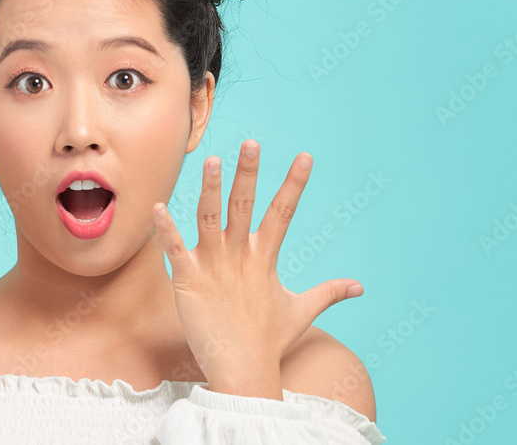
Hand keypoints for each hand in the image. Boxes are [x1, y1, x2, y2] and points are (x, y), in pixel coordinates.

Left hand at [152, 141, 362, 395]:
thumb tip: (359, 286)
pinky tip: (157, 207)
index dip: (294, 184)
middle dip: (248, 174)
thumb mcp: (300, 311)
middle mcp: (240, 256)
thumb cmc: (268, 342)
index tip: (305, 156)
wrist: (243, 373)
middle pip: (245, 206)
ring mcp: (214, 267)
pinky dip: (166, 230)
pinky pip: (175, 250)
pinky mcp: (188, 282)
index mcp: (264, 258)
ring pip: (210, 219)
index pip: (283, 213)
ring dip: (210, 189)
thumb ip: (328, 292)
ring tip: (210, 160)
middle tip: (252, 143)